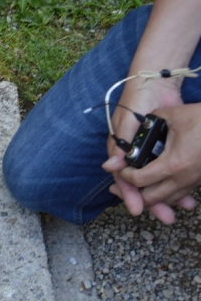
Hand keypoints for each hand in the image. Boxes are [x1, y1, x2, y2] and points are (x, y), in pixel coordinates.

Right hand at [102, 77, 191, 223]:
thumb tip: (109, 167)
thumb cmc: (136, 102)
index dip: (131, 195)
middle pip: (144, 186)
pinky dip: (181, 182)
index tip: (139, 209)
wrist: (156, 83)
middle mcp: (136, 157)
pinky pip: (173, 171)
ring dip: (171, 195)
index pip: (125, 179)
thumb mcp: (126, 125)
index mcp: (122, 152)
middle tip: (166, 217)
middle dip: (155, 202)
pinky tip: (191, 192)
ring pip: (160, 181)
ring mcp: (153, 154)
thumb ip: (120, 147)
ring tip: (184, 207)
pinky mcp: (169, 149)